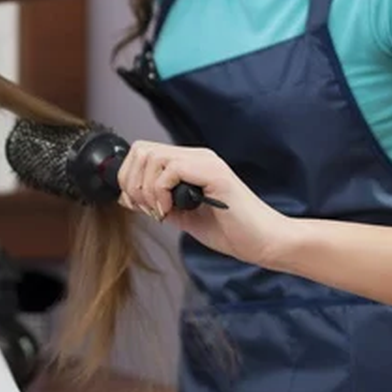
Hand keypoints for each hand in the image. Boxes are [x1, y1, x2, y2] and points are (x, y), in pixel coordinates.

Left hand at [116, 141, 295, 268]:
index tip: (137, 204)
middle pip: (142, 150)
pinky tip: (171, 211)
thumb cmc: (231, 230)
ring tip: (160, 211)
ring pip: (153, 157)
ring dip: (147, 188)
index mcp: (190, 164)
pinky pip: (171, 170)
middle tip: (147, 208)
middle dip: (133, 182)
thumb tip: (127, 198)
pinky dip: (161, 192)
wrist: (264, 242)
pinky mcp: (214, 173)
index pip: (144, 152)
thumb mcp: (183, 216)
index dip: (130, 177)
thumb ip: (157, 204)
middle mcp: (197, 157)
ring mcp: (206, 162)